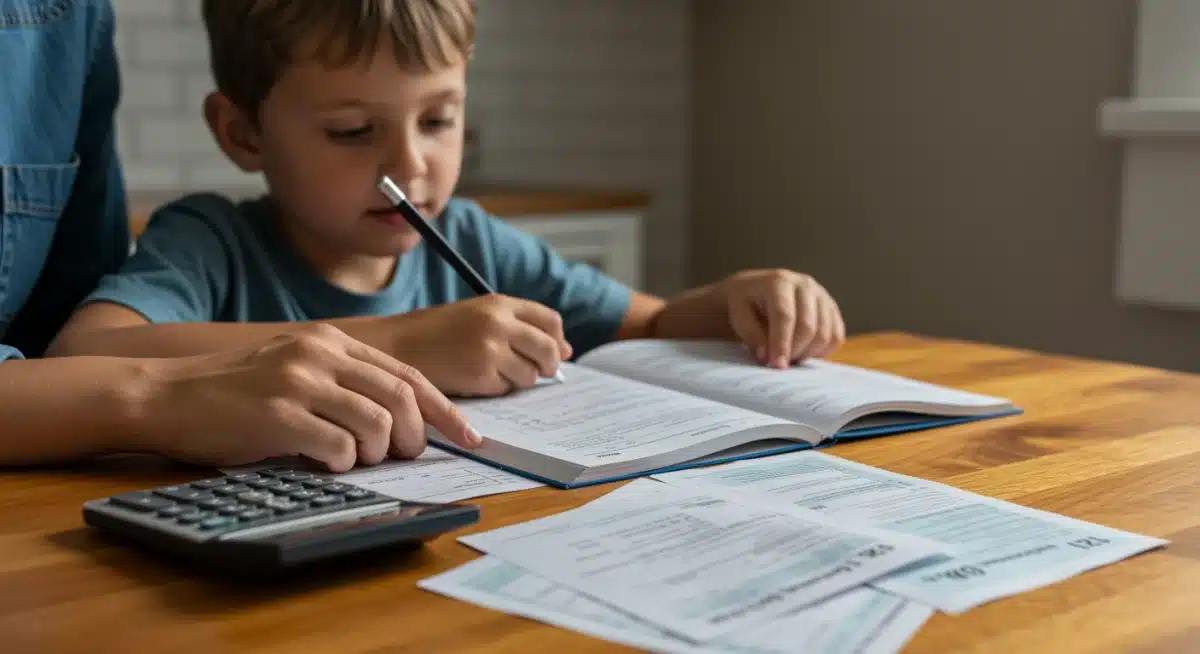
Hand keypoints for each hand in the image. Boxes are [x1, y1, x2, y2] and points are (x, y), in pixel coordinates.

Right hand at [137, 324, 479, 471]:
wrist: (166, 394)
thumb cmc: (234, 391)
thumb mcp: (295, 367)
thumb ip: (344, 381)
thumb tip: (402, 420)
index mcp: (331, 341)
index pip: (408, 374)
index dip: (444, 409)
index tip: (468, 436)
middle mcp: (320, 354)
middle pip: (401, 397)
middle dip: (418, 435)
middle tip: (408, 457)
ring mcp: (298, 382)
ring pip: (376, 423)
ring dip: (379, 452)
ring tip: (358, 460)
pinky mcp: (277, 415)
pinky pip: (337, 447)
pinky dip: (342, 463)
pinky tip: (323, 463)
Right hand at [387, 295, 571, 396]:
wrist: (398, 346)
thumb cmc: (438, 333)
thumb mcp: (477, 315)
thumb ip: (518, 326)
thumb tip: (566, 352)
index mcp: (499, 303)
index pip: (550, 321)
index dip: (558, 340)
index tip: (559, 352)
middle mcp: (498, 323)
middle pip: (548, 349)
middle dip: (549, 365)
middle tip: (540, 372)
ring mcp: (491, 350)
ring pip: (530, 374)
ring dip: (520, 379)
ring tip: (494, 373)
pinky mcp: (481, 375)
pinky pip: (506, 388)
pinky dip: (498, 388)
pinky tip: (476, 380)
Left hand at [719, 269, 844, 367]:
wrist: (756, 291)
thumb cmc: (744, 304)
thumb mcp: (737, 315)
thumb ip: (751, 336)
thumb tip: (767, 357)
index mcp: (778, 281)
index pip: (785, 316)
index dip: (781, 343)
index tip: (776, 365)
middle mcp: (804, 284)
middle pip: (808, 326)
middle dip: (794, 351)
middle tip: (780, 364)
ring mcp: (821, 295)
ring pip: (825, 333)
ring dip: (807, 353)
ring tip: (789, 357)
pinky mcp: (831, 308)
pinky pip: (836, 336)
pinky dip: (822, 351)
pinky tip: (804, 353)